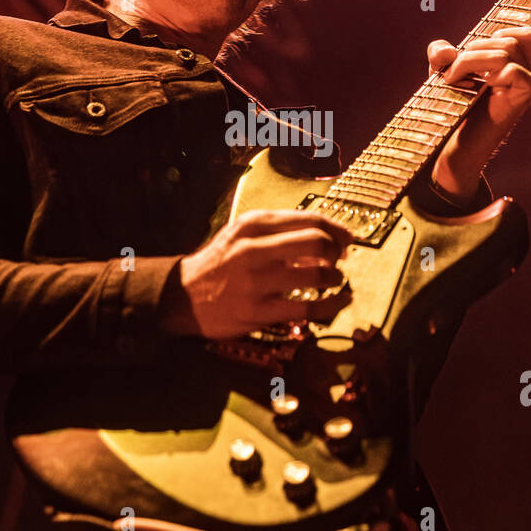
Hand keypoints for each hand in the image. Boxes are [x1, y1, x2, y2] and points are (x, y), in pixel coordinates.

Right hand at [159, 209, 354, 339]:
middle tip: (340, 260)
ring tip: (335, 281)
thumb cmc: (221, 263)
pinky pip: (308, 309)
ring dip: (336, 279)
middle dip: (338, 251)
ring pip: (317, 275)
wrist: (182, 297)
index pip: (309, 219)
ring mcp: (255, 281)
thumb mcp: (242, 234)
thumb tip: (327, 237)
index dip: (337, 229)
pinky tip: (339, 302)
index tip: (347, 239)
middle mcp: (253, 248)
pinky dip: (332, 305)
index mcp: (252, 224)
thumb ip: (279, 230)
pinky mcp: (257, 312)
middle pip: (317, 242)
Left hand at [427, 27, 530, 202]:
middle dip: (472, 48)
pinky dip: (481, 71)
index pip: (524, 33)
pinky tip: (468, 87)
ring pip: (506, 50)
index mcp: (518, 66)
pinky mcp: (527, 95)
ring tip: (451, 79)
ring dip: (470, 59)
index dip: (495, 33)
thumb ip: (440, 53)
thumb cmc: (452, 109)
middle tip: (451, 72)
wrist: (455, 148)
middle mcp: (530, 74)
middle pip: (509, 39)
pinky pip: (511, 69)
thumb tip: (447, 51)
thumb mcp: (441, 72)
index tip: (469, 54)